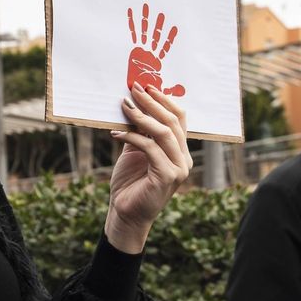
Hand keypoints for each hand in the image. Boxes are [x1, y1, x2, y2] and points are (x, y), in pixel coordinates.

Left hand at [105, 86, 191, 252]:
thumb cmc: (130, 183)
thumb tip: (132, 104)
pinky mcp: (167, 176)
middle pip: (173, 122)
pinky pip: (151, 148)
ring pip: (165, 133)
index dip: (164, 100)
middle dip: (153, 103)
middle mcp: (184, 159)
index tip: (146, 86)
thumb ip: (139, 132)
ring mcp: (179, 168)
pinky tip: (116, 132)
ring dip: (142, 116)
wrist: (125, 213)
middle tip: (135, 88)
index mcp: (180, 151)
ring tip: (124, 105)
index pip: (179, 119)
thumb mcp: (134, 151)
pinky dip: (133, 136)